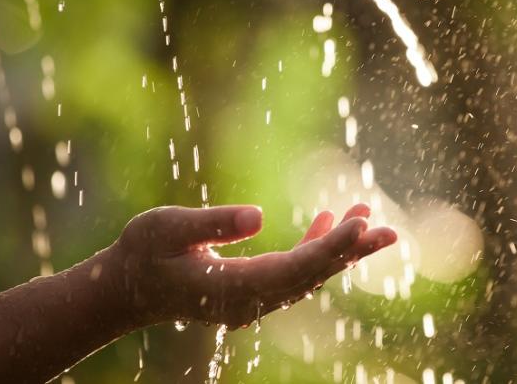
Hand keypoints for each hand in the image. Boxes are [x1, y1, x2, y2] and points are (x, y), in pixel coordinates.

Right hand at [111, 203, 396, 327]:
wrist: (127, 287)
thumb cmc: (142, 253)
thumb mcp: (166, 229)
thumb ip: (211, 223)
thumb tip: (258, 215)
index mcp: (233, 288)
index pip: (294, 268)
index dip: (330, 247)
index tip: (361, 226)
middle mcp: (251, 300)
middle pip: (313, 275)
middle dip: (351, 251)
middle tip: (389, 229)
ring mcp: (254, 299)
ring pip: (310, 274)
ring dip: (340, 248)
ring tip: (369, 216)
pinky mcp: (253, 290)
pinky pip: (295, 271)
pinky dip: (316, 247)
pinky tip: (329, 220)